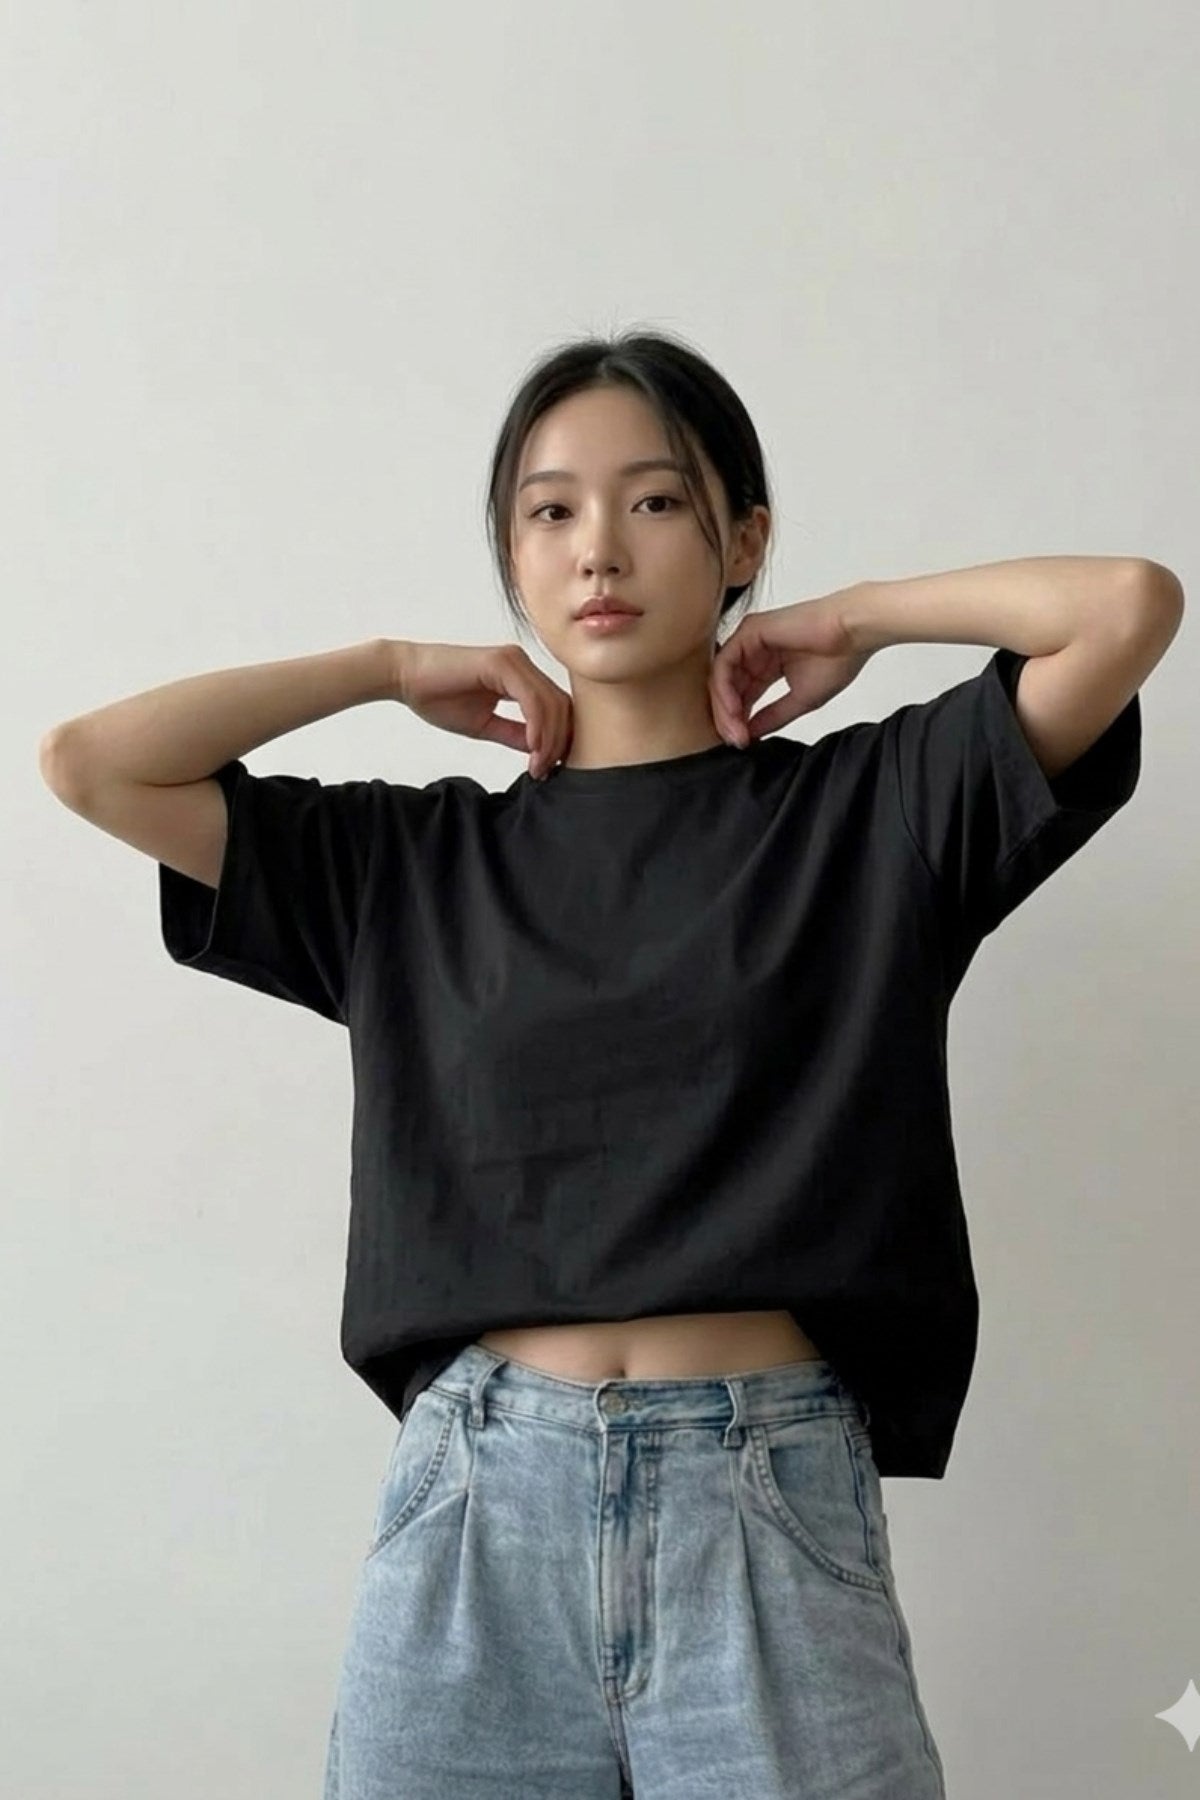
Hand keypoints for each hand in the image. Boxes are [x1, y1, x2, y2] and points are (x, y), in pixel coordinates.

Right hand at [389, 639, 573, 779]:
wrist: (405, 676)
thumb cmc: (438, 697)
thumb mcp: (485, 724)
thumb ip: (514, 733)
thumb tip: (541, 752)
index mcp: (520, 676)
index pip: (556, 708)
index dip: (558, 740)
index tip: (547, 769)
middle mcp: (522, 664)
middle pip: (560, 705)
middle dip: (557, 743)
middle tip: (544, 772)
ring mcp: (513, 660)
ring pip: (551, 703)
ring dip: (548, 739)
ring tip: (537, 765)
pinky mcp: (501, 663)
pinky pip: (532, 698)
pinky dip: (537, 725)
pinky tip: (530, 747)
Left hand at [708, 593, 873, 744]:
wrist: (855, 633)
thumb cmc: (839, 658)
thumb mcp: (800, 699)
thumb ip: (772, 716)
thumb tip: (749, 734)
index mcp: (766, 664)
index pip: (742, 695)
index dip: (739, 721)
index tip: (742, 743)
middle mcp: (754, 650)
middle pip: (729, 687)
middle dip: (728, 718)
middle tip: (735, 741)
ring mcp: (749, 638)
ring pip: (722, 677)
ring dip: (725, 707)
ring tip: (734, 731)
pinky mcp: (749, 630)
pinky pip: (725, 663)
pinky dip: (725, 689)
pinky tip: (733, 710)